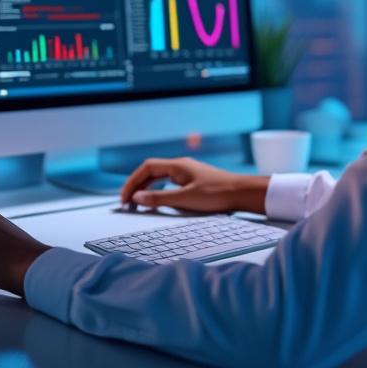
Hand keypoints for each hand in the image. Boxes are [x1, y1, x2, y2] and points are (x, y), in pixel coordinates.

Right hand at [120, 157, 268, 214]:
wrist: (242, 193)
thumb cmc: (217, 194)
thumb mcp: (185, 199)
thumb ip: (159, 198)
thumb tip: (137, 197)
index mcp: (177, 165)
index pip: (146, 168)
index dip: (132, 182)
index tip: (125, 198)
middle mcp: (181, 166)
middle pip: (151, 171)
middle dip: (137, 185)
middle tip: (127, 202)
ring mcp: (188, 172)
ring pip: (160, 176)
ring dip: (147, 187)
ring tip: (138, 202)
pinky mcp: (194, 181)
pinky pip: (169, 182)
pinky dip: (159, 189)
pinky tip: (158, 199)